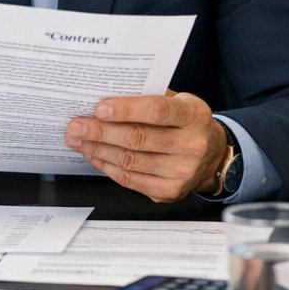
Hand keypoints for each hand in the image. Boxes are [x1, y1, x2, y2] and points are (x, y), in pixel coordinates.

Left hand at [64, 92, 227, 201]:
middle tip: (75, 126)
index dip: (126, 110)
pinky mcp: (169, 191)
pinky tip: (94, 154)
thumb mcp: (178, 102)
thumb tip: (106, 98)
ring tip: (78, 139)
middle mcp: (191, 145)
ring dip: (98, 149)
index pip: (157, 111)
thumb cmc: (188, 123)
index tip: (99, 108)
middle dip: (100, 132)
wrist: (212, 156)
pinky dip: (106, 166)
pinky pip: (130, 179)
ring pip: (130, 161)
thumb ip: (149, 98)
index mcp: (194, 115)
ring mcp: (182, 172)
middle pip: (138, 139)